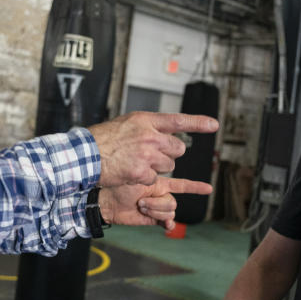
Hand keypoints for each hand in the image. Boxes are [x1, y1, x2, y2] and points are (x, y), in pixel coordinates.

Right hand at [88, 112, 218, 186]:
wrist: (85, 155)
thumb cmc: (103, 139)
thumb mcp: (127, 124)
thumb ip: (147, 127)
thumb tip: (164, 132)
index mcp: (146, 121)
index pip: (178, 120)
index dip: (198, 123)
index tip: (214, 125)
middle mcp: (150, 136)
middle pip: (178, 149)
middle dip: (170, 154)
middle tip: (151, 154)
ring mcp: (146, 155)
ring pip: (168, 165)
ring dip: (157, 167)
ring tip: (137, 162)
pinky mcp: (141, 172)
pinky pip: (154, 179)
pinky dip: (144, 179)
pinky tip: (130, 173)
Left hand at [99, 177, 212, 228]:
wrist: (107, 201)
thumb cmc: (119, 185)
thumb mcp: (138, 179)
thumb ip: (154, 185)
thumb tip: (164, 199)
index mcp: (159, 183)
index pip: (182, 185)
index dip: (196, 187)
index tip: (209, 189)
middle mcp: (160, 195)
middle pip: (172, 202)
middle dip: (157, 203)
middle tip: (140, 201)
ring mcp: (157, 208)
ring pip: (169, 212)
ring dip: (154, 211)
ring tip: (140, 206)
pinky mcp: (152, 219)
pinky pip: (167, 223)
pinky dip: (168, 224)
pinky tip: (166, 225)